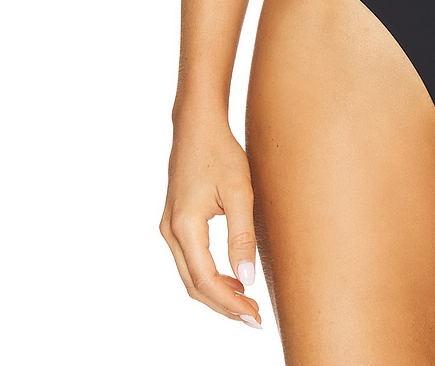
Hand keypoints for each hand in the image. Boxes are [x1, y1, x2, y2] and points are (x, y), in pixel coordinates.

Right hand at [160, 118, 262, 326]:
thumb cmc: (221, 152)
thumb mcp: (240, 191)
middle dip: (223, 306)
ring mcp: (169, 228)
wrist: (197, 126)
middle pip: (194, 285)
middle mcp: (170, 232)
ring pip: (189, 276)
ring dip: (216, 294)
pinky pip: (189, 262)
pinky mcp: (175, 223)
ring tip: (246, 303)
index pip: (206, 280)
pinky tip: (232, 279)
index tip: (255, 314)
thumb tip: (247, 279)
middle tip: (254, 318)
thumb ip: (242, 236)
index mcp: (185, 226)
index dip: (230, 303)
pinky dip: (208, 277)